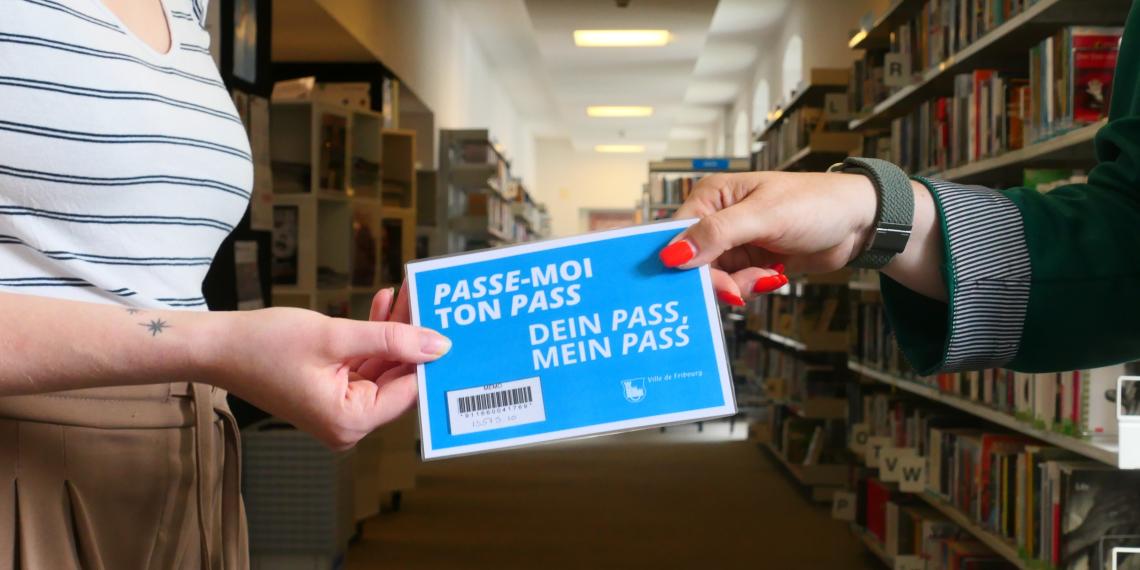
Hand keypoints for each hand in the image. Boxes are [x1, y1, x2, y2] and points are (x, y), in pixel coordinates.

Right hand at [203, 289, 448, 449]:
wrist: (217, 346)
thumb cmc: (265, 345)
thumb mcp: (336, 337)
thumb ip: (391, 339)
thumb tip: (438, 345)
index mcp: (350, 422)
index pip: (408, 390)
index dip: (430, 357)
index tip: (450, 325)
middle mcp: (348, 424)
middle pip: (398, 378)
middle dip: (414, 337)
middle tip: (431, 301)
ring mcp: (340, 409)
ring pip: (383, 366)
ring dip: (395, 331)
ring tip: (410, 294)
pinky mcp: (331, 391)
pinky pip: (364, 364)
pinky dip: (374, 337)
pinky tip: (386, 304)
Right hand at [661, 171, 877, 302]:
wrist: (858, 223)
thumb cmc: (815, 204)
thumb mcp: (764, 216)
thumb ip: (717, 234)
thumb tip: (672, 254)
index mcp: (711, 197)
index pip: (677, 235)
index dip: (683, 262)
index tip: (700, 283)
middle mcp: (717, 219)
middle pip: (693, 263)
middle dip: (718, 280)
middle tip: (742, 288)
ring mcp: (734, 244)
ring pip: (714, 279)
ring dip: (740, 285)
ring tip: (769, 275)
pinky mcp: (750, 263)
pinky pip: (734, 286)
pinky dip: (752, 287)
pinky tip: (775, 276)